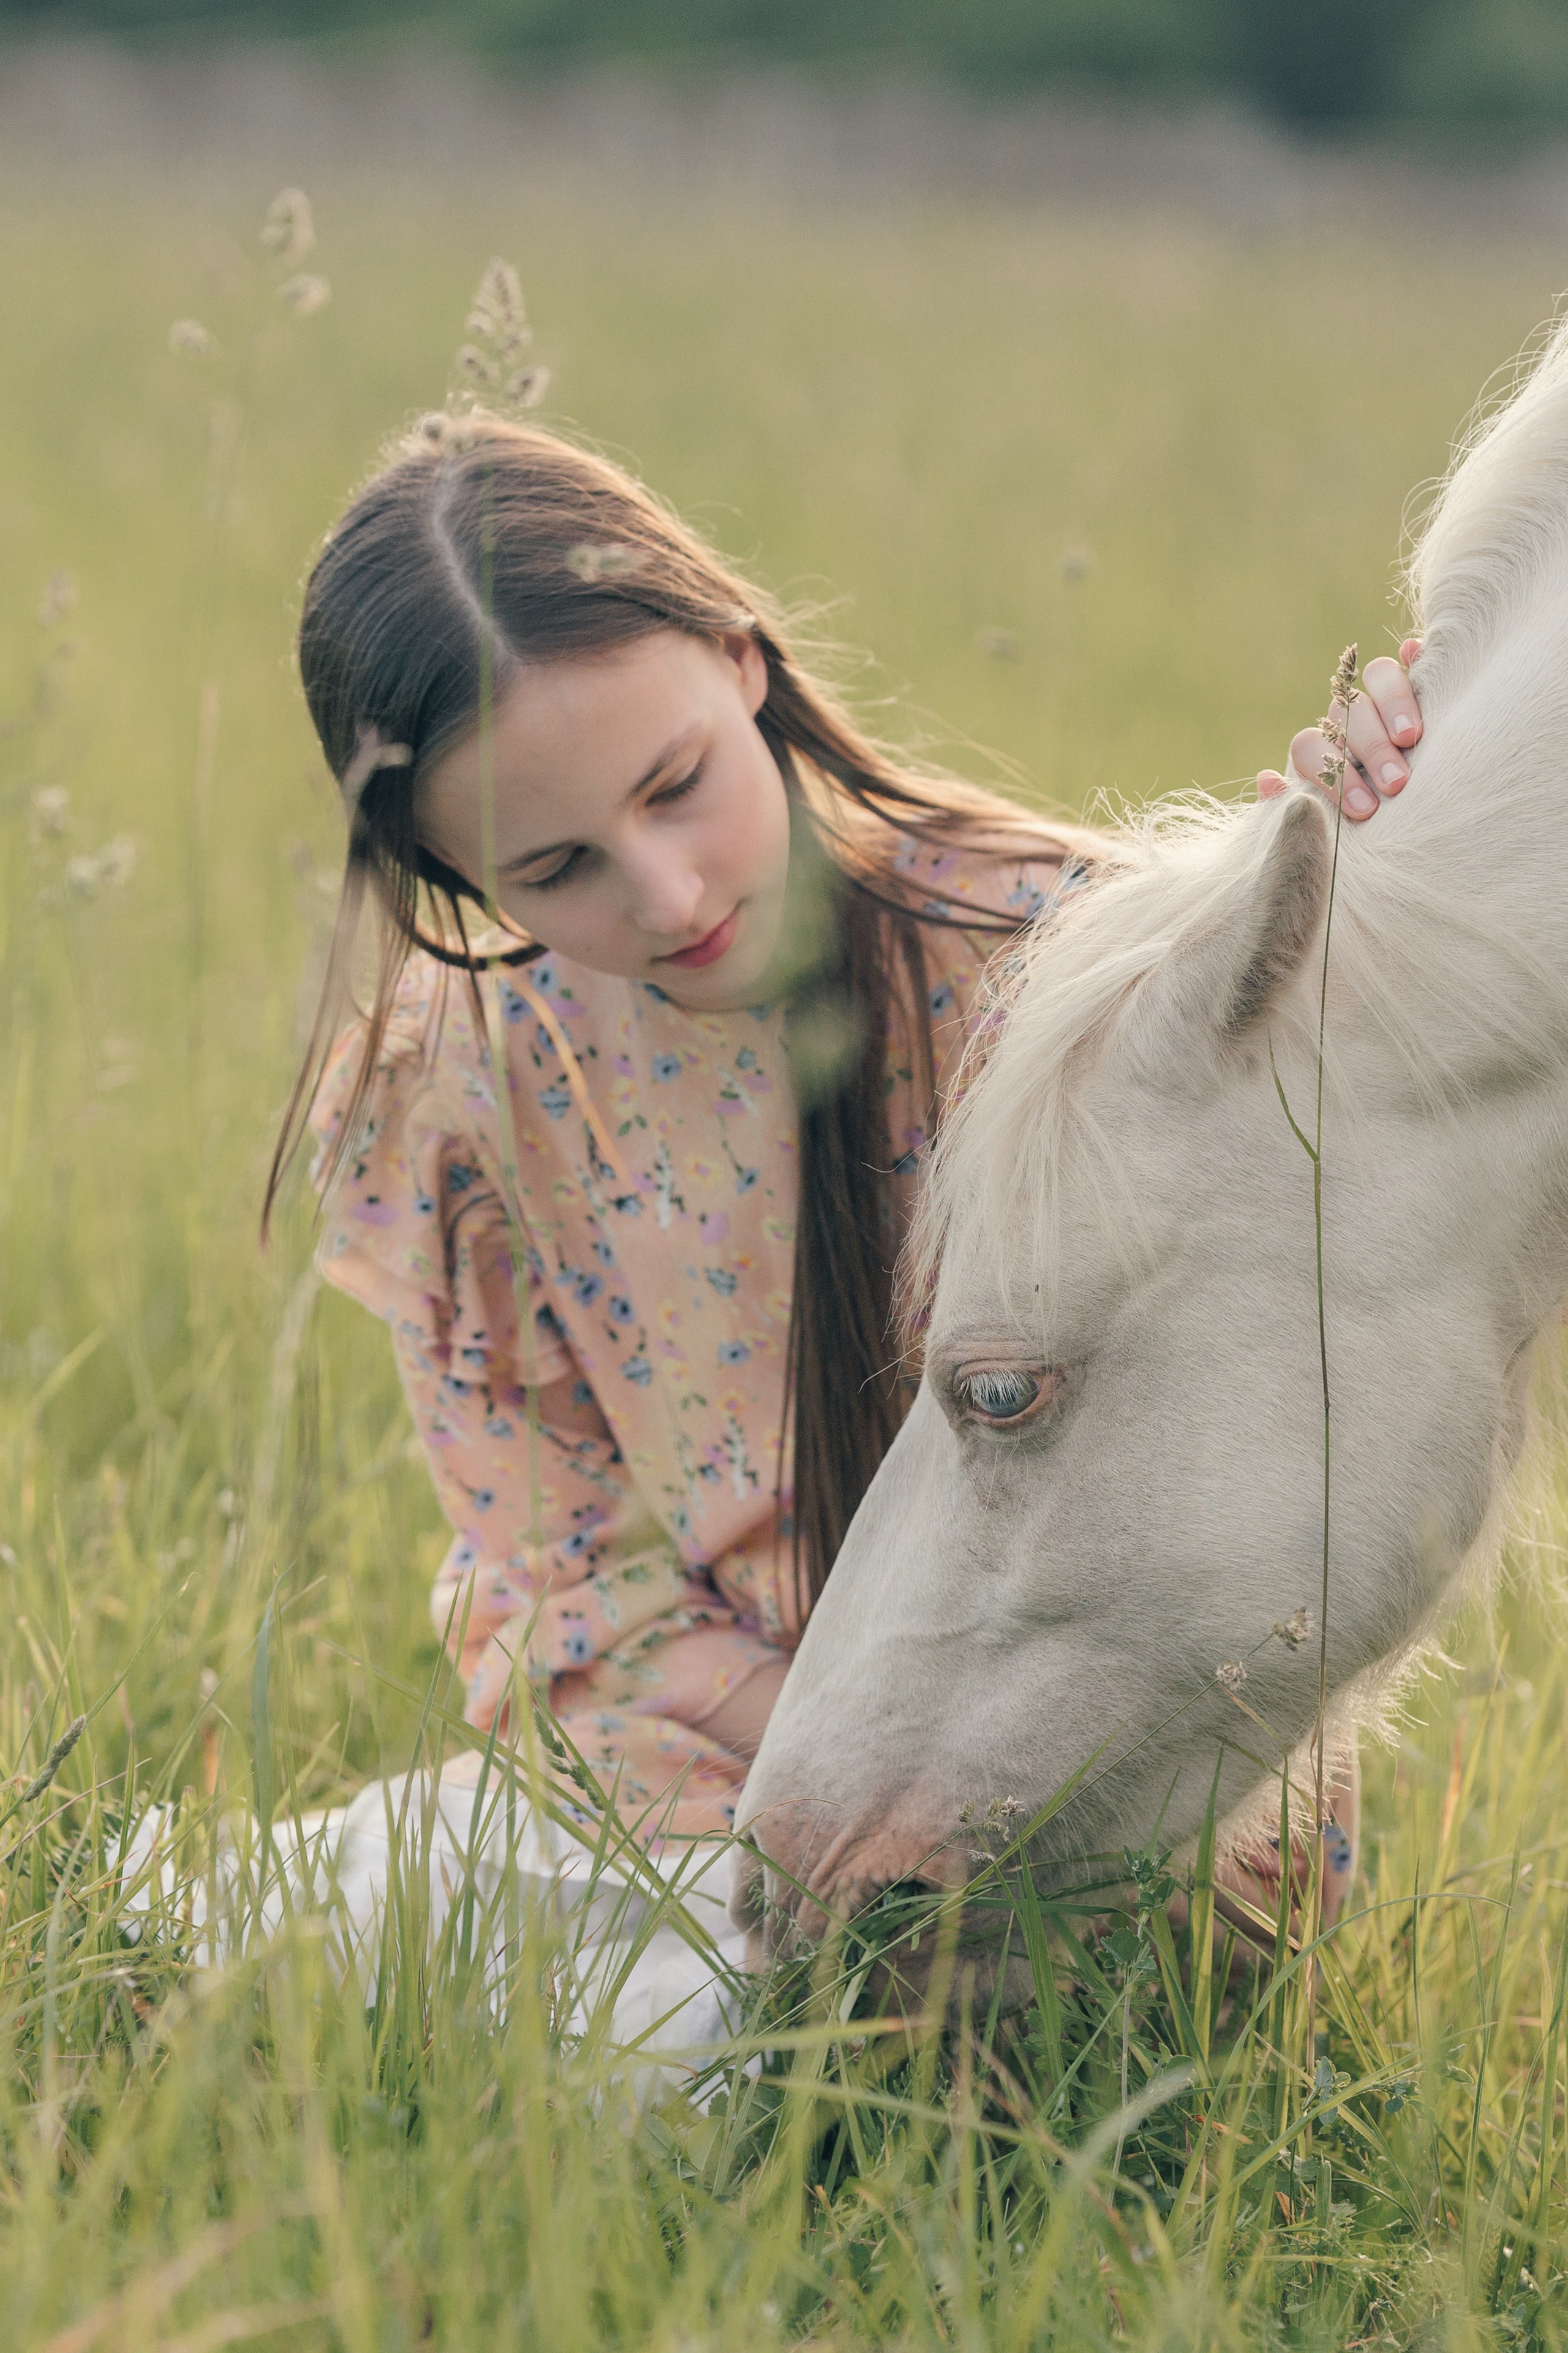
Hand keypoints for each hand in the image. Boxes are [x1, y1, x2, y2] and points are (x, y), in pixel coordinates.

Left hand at [1257, 638, 1422, 822]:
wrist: (1403, 822)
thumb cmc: (1364, 824)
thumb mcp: (1330, 823)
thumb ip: (1293, 804)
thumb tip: (1267, 779)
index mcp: (1322, 749)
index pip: (1309, 744)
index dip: (1333, 772)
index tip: (1363, 808)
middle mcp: (1350, 718)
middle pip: (1348, 710)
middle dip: (1370, 747)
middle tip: (1394, 783)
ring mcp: (1386, 698)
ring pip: (1378, 678)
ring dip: (1393, 704)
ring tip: (1410, 740)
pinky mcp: (1422, 686)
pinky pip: (1415, 660)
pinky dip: (1415, 654)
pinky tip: (1416, 654)